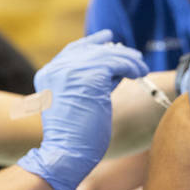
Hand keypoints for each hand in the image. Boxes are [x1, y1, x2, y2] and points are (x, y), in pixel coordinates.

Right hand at [17, 31, 148, 189]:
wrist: (66, 152)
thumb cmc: (74, 137)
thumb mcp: (77, 102)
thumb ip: (88, 83)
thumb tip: (115, 69)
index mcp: (48, 73)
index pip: (73, 50)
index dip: (93, 42)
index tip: (109, 37)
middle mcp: (56, 68)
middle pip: (92, 50)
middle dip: (116, 51)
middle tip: (135, 56)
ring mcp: (71, 70)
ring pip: (107, 55)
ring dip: (129, 60)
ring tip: (141, 68)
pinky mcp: (90, 76)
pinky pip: (117, 63)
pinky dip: (131, 66)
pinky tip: (138, 74)